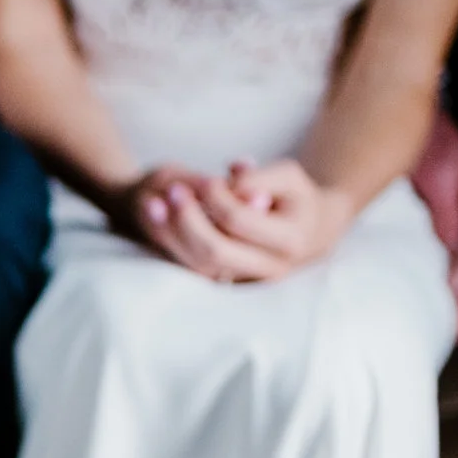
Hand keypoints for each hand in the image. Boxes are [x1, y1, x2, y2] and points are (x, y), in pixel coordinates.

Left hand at [115, 166, 291, 284]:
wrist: (303, 232)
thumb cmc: (293, 198)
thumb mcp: (288, 178)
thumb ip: (262, 176)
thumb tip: (232, 180)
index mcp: (289, 241)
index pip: (239, 221)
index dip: (217, 198)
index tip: (208, 180)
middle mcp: (266, 269)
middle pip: (214, 251)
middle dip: (188, 219)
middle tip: (173, 189)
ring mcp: (243, 280)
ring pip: (197, 263)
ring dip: (170, 233)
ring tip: (153, 202)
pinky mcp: (224, 280)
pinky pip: (191, 267)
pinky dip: (169, 242)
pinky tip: (155, 215)